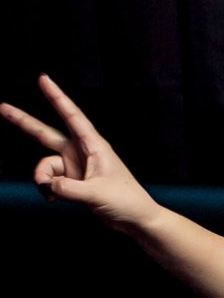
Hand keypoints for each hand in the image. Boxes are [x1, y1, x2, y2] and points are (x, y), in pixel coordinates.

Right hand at [2, 75, 158, 228]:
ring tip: (53, 194)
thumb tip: (45, 185)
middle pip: (47, 133)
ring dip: (42, 179)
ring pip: (45, 166)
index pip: (73, 117)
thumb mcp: (96, 194)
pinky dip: (47, 188)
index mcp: (94, 146)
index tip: (44, 79)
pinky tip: (53, 197)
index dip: (57, 97)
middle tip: (2, 107)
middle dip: (24, 122)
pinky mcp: (71, 180)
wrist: (136, 219)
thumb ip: (68, 189)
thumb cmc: (126, 201)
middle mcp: (82, 152)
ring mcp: (74, 166)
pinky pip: (48, 180)